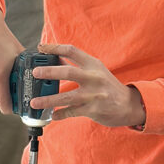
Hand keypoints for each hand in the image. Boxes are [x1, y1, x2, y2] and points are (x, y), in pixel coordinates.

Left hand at [30, 43, 145, 127]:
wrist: (128, 105)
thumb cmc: (108, 86)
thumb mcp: (96, 71)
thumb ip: (78, 66)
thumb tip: (55, 59)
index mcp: (93, 64)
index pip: (72, 50)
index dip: (55, 47)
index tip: (41, 47)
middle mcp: (93, 77)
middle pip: (68, 71)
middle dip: (49, 72)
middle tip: (35, 72)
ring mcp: (93, 94)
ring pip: (66, 96)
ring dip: (48, 100)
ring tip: (34, 102)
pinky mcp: (93, 109)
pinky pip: (72, 112)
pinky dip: (60, 114)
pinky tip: (52, 116)